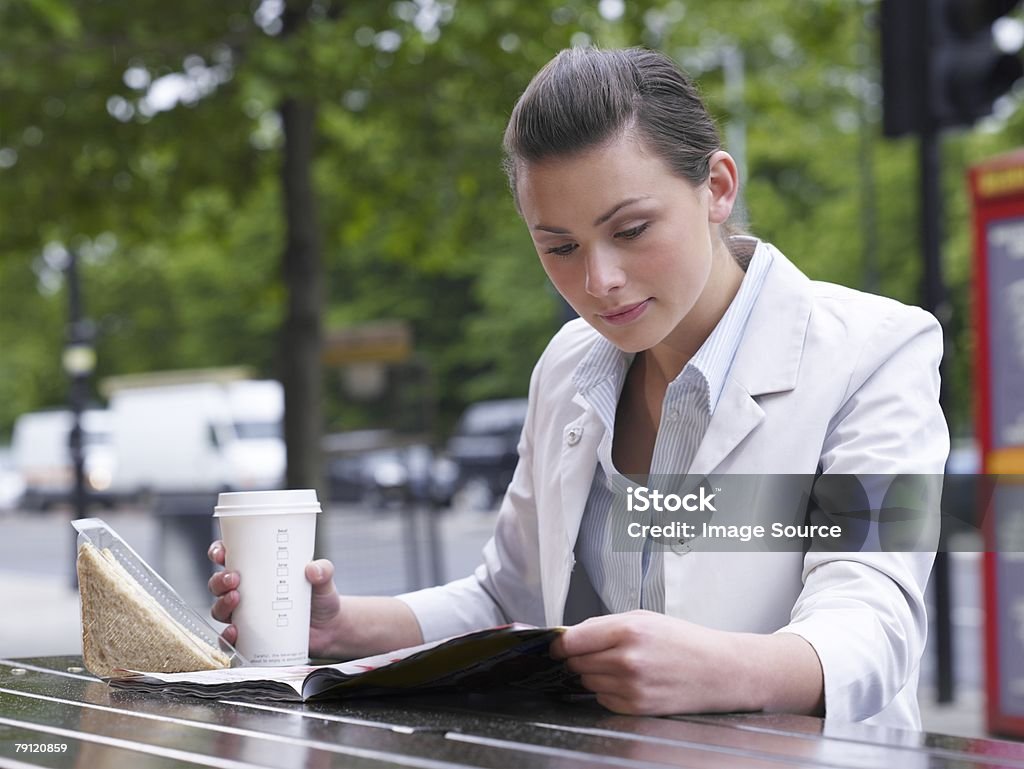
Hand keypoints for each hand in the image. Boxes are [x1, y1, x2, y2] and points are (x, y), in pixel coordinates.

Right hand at [207, 541, 341, 657]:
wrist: (329, 629)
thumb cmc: (320, 598)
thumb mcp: (323, 580)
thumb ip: (323, 571)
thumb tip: (314, 569)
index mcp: (259, 571)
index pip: (231, 557)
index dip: (219, 552)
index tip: (222, 552)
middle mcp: (248, 592)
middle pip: (219, 583)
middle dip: (220, 580)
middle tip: (234, 578)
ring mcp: (246, 615)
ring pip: (220, 609)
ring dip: (221, 603)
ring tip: (235, 599)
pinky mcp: (250, 637)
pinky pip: (229, 639)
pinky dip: (227, 635)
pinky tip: (234, 631)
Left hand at [550, 610, 822, 716]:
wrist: (720, 670)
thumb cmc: (684, 641)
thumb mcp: (644, 618)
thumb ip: (604, 626)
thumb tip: (568, 637)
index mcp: (628, 629)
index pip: (571, 641)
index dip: (560, 644)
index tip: (558, 646)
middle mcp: (627, 659)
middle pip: (576, 662)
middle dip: (579, 658)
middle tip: (598, 652)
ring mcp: (631, 686)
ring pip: (587, 682)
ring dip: (594, 674)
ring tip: (621, 666)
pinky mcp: (636, 707)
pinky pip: (603, 700)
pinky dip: (608, 691)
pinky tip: (629, 681)